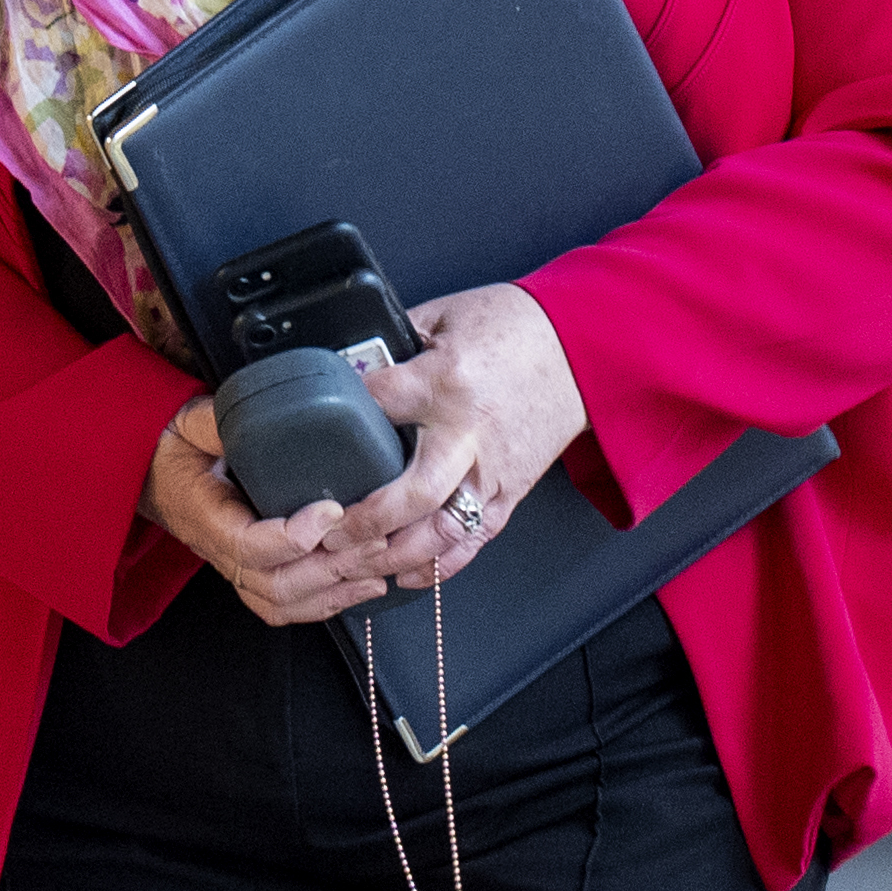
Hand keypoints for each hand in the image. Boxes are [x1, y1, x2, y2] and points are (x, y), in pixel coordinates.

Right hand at [136, 395, 394, 625]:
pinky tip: (361, 586)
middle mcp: (221, 552)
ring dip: (336, 591)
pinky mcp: (251, 571)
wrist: (150, 471)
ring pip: (284, 602)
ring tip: (377, 568)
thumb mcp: (192, 424)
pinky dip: (326, 602)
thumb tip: (259, 414)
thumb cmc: (170, 448)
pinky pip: (284, 603)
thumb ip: (223, 423)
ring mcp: (235, 567)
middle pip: (277, 584)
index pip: (250, 546)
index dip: (295, 536)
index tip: (332, 510)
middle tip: (375, 538)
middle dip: (332, 568)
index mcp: (206, 518)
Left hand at [342, 284, 586, 588]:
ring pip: (443, 531)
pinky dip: (439, 566)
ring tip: (357, 562)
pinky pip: (473, 541)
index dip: (339, 413)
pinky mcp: (509, 493)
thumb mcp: (442, 316)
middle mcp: (469, 434)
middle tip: (329, 532)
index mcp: (447, 381)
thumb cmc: (513, 328)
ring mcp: (491, 470)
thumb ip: (394, 346)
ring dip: (396, 555)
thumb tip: (345, 364)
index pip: (380, 403)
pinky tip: (405, 574)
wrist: (580, 350)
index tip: (312, 426)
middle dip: (367, 521)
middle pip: (413, 493)